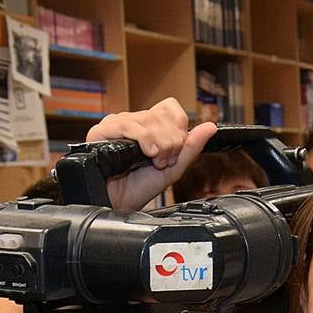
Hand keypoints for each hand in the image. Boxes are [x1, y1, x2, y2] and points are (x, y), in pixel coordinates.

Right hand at [86, 98, 216, 210]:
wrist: (120, 205)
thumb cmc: (141, 188)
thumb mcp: (173, 167)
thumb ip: (192, 146)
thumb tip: (211, 127)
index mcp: (149, 127)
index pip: (170, 107)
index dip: (178, 126)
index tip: (176, 149)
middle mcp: (133, 122)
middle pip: (162, 115)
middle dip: (171, 142)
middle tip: (163, 161)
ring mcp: (117, 124)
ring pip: (149, 119)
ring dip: (160, 144)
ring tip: (153, 162)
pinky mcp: (101, 131)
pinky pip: (129, 124)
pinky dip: (144, 139)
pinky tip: (146, 153)